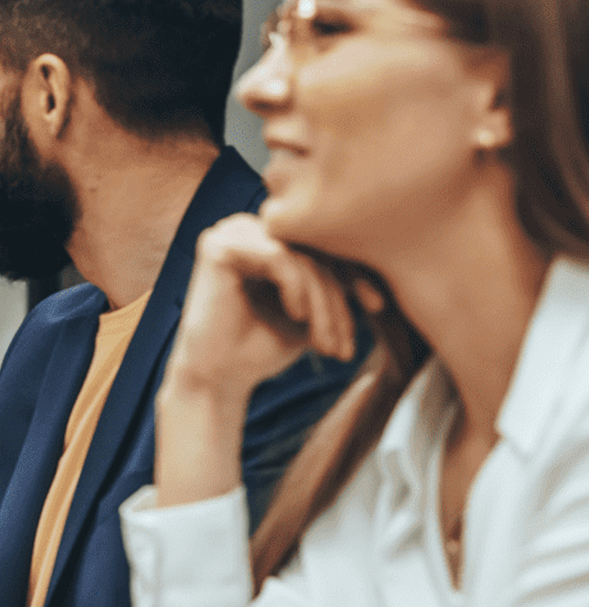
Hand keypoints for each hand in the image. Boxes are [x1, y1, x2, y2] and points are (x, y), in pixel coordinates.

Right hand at [167, 213, 359, 401]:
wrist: (220, 378)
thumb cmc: (262, 347)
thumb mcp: (313, 310)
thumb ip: (337, 284)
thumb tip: (387, 264)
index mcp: (268, 237)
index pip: (323, 245)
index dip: (355, 274)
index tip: (376, 307)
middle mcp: (249, 227)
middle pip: (315, 249)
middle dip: (337, 298)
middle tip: (342, 343)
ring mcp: (231, 232)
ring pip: (301, 255)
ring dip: (321, 301)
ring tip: (323, 340)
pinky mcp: (218, 246)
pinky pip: (278, 256)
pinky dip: (296, 287)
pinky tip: (295, 315)